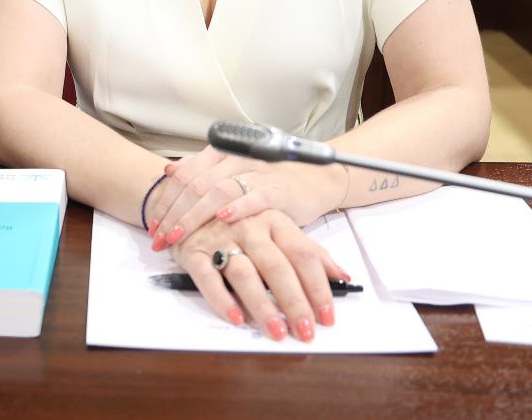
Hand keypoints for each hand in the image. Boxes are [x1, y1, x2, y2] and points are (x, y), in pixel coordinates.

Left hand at [146, 145, 343, 252]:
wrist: (314, 178)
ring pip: (217, 191)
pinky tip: (222, 220)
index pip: (185, 175)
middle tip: (159, 238)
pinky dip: (237, 208)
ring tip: (177, 236)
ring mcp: (257, 173)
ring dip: (193, 216)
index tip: (153, 225)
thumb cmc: (269, 181)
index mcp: (221, 154)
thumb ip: (204, 172)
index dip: (165, 200)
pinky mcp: (278, 190)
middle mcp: (235, 159)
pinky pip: (254, 197)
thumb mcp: (234, 173)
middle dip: (173, 214)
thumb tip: (169, 172)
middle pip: (195, 185)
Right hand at [170, 211, 348, 340]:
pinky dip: (221, 299)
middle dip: (294, 302)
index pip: (303, 255)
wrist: (188, 199)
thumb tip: (343, 275)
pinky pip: (208, 278)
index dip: (318, 287)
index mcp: (273, 220)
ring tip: (276, 332)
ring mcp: (220, 239)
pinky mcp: (194, 252)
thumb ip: (308, 250)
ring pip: (245, 274)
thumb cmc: (239, 221)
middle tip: (305, 331)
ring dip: (262, 306)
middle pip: (277, 267)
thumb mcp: (276, 227)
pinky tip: (236, 318)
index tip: (327, 316)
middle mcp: (249, 227)